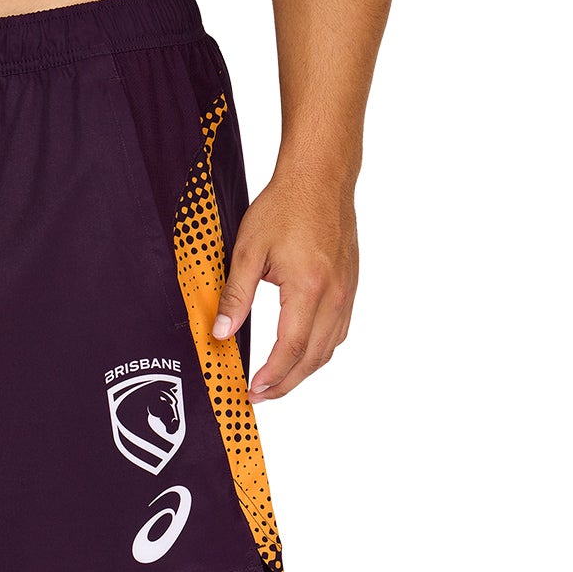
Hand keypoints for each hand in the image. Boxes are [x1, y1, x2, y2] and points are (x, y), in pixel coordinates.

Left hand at [212, 169, 359, 400]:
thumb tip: (221, 334)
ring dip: (304, 371)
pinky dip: (320, 350)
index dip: (272, 376)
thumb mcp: (248, 250)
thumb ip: (236, 297)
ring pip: (329, 348)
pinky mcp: (351, 285)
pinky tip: (301, 354)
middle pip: (313, 357)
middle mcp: (334, 294)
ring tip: (277, 381)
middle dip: (286, 383)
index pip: (291, 348)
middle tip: (260, 395)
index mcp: (309, 287)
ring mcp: (347, 291)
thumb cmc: (285, 206)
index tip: (253, 390)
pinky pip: (339, 331)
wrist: (321, 176)